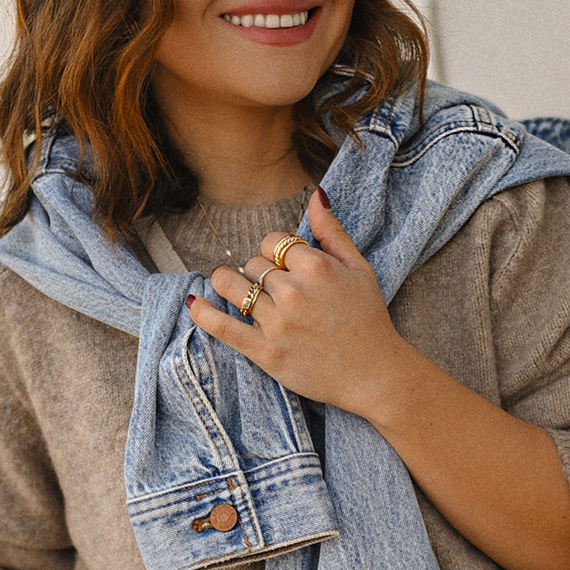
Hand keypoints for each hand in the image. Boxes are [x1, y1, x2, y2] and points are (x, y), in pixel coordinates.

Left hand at [187, 188, 411, 418]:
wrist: (375, 374)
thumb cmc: (369, 319)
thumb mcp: (359, 268)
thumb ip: (333, 232)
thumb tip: (317, 195)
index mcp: (316, 267)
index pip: (272, 242)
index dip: (275, 252)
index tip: (284, 266)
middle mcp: (293, 292)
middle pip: (253, 265)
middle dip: (260, 272)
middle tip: (275, 289)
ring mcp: (276, 323)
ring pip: (233, 287)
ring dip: (228, 284)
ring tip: (230, 285)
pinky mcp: (265, 352)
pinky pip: (223, 327)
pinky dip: (204, 313)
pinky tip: (194, 302)